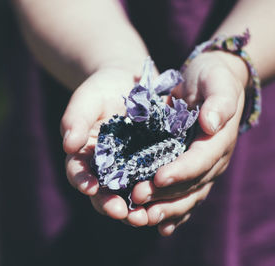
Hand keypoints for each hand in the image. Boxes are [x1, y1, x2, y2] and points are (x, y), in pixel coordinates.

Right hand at [62, 66, 157, 225]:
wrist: (131, 82)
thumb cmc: (102, 90)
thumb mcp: (87, 100)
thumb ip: (76, 120)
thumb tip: (68, 144)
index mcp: (85, 157)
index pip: (79, 174)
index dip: (82, 182)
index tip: (91, 188)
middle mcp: (106, 170)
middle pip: (104, 194)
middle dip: (111, 206)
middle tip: (121, 212)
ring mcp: (130, 172)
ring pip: (130, 198)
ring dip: (137, 211)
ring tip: (145, 217)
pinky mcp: (153, 169)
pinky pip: (156, 189)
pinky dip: (160, 201)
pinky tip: (169, 207)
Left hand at [130, 51, 248, 234]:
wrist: (210, 82)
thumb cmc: (211, 77)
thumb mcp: (216, 80)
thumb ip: (219, 101)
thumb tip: (211, 124)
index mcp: (218, 140)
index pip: (200, 161)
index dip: (180, 172)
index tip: (158, 178)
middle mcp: (212, 160)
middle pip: (191, 185)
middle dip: (164, 195)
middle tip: (137, 200)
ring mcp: (203, 169)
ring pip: (187, 196)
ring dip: (164, 209)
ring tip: (140, 218)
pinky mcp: (190, 171)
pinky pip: (184, 196)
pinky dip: (173, 212)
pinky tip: (158, 225)